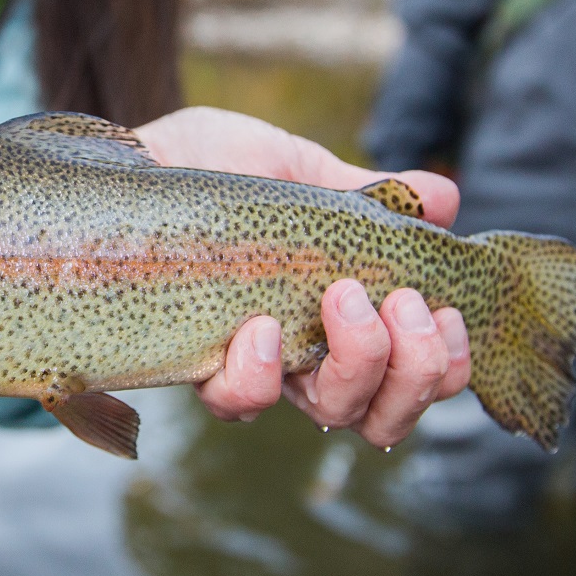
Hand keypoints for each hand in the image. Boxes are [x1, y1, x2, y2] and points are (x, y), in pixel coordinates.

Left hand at [136, 106, 470, 444]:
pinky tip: (261, 326)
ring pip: (329, 413)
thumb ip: (365, 193)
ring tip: (346, 298)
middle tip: (407, 307)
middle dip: (414, 370)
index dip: (442, 365)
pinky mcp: (194, 365)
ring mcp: (251, 364)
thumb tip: (445, 196)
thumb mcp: (293, 168)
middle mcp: (303, 354)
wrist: (127, 162)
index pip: (407, 372)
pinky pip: (240, 402)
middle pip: (381, 412)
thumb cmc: (208, 168)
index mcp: (337, 314)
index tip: (448, 313)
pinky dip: (262, 373)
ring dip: (358, 364)